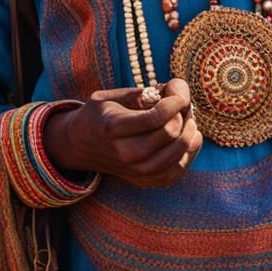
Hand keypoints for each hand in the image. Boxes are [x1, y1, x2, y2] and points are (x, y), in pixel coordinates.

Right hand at [41, 79, 202, 188]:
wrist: (79, 146)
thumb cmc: (98, 115)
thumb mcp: (108, 96)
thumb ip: (136, 94)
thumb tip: (166, 91)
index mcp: (114, 128)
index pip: (156, 117)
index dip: (175, 101)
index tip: (178, 89)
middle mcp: (125, 153)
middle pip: (169, 135)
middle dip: (184, 114)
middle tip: (183, 103)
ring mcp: (134, 171)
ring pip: (176, 156)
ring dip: (190, 134)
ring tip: (189, 119)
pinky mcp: (143, 181)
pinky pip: (175, 172)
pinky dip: (189, 155)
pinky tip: (191, 138)